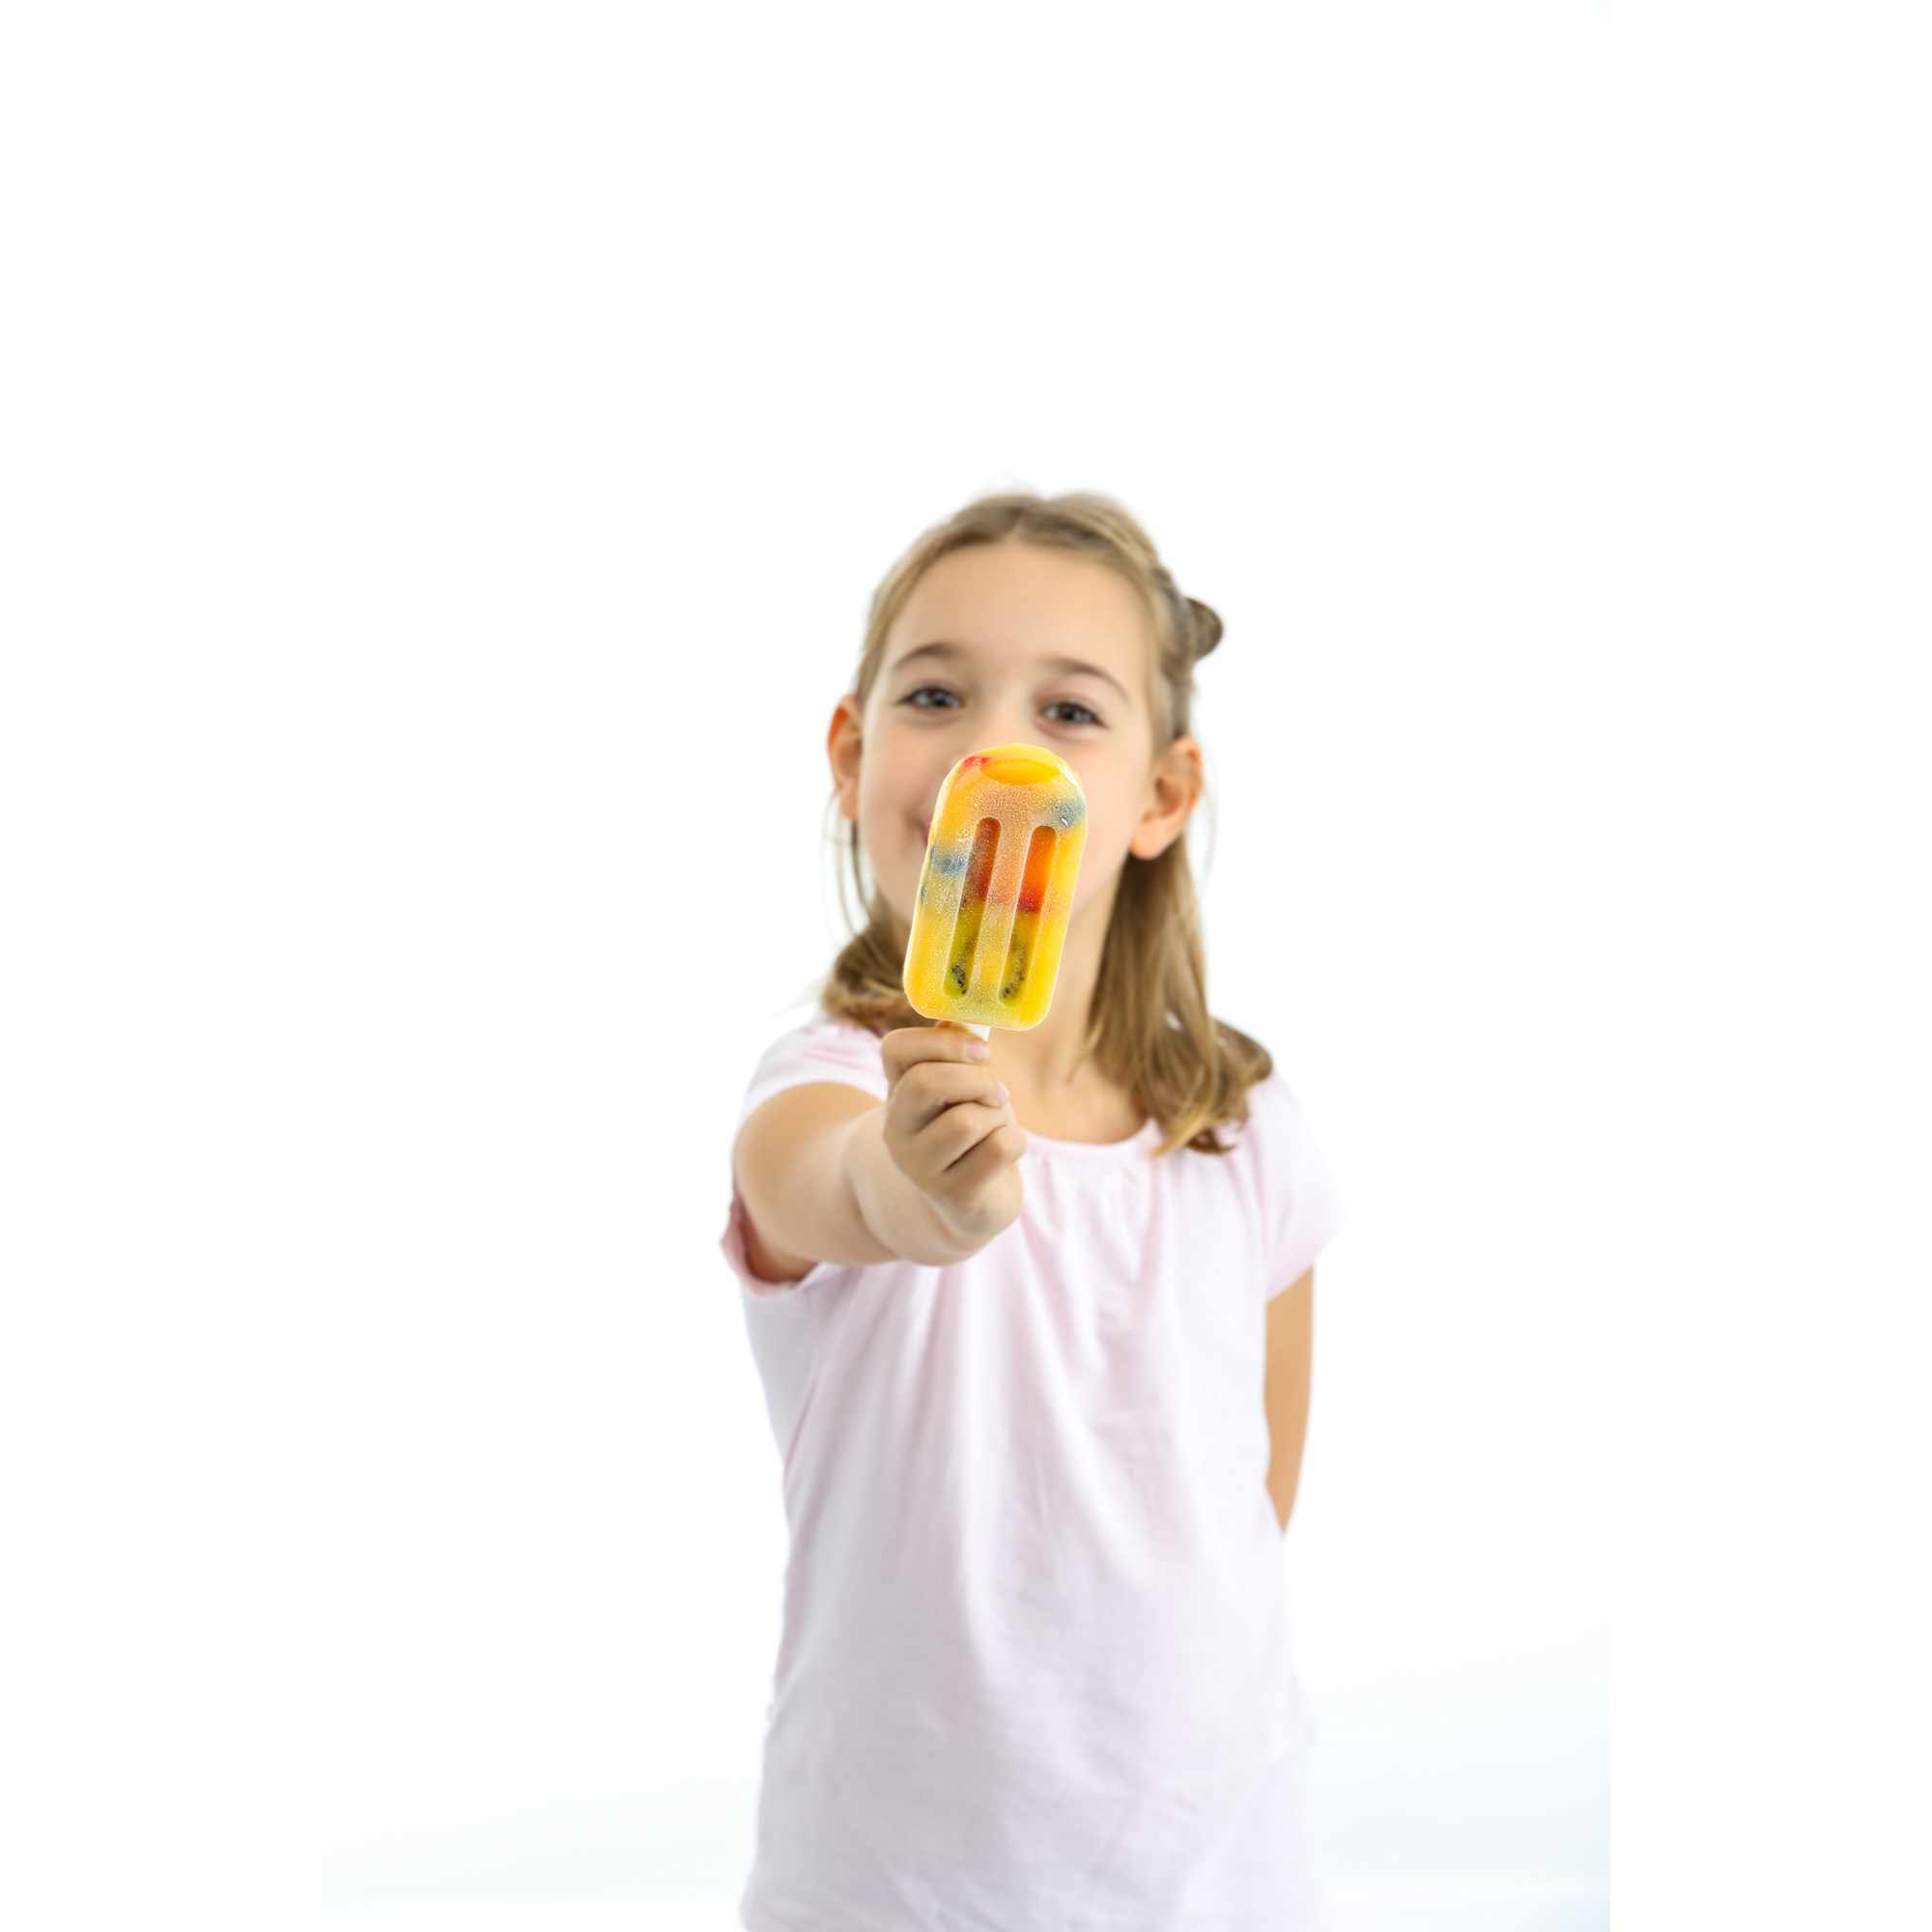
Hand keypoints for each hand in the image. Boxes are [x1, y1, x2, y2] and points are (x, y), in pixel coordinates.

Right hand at [877, 1024, 1025, 1251]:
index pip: (895, 1049)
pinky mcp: (954, 1195)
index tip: (979, 1050)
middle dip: (978, 1079)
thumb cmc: (971, 1136)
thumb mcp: (960, 1093)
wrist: (969, 1207)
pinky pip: (998, 1149)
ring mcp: (921, 1168)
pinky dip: (1016, 1141)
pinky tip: (1007, 1149)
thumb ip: (958, 1058)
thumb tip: (962, 1020)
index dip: (941, 1041)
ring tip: (997, 1126)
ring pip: (967, 1120)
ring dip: (998, 1116)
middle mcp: (897, 1131)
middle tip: (997, 1092)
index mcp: (897, 1094)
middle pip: (926, 1083)